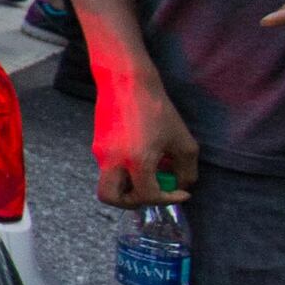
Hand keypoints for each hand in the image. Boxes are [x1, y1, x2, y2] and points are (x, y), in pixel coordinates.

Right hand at [91, 69, 198, 208]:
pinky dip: (125, 170)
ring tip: (150, 170)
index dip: (168, 199)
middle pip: (112, 198)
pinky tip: (142, 155)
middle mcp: (112, 161)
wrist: (126, 82)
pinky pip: (110, 167)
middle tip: (151, 193)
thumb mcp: (183, 141)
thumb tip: (182, 185)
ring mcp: (101, 152)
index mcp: (136, 161)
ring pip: (110, 182)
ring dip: (130, 185)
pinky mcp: (98, 143)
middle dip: (133, 201)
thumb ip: (186, 170)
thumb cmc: (157, 110)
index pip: (147, 195)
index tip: (181, 192)